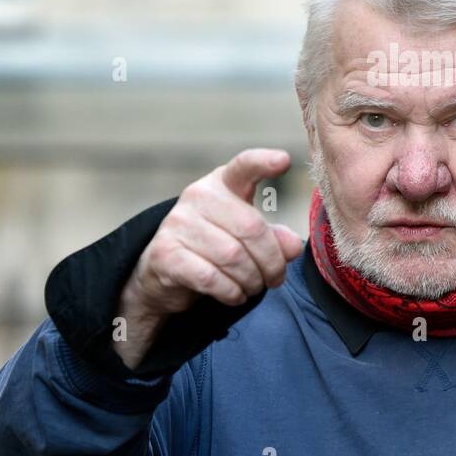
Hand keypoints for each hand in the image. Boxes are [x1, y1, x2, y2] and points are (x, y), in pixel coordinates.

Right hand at [114, 148, 303, 369]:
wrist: (163, 272)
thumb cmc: (213, 246)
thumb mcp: (246, 236)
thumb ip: (273, 238)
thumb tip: (292, 247)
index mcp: (222, 183)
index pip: (243, 166)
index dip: (263, 162)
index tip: (283, 160)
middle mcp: (197, 195)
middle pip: (251, 228)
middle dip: (271, 262)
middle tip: (275, 279)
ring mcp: (178, 223)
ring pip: (233, 257)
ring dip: (251, 281)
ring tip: (253, 287)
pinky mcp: (165, 254)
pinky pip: (211, 277)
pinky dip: (231, 292)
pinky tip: (234, 294)